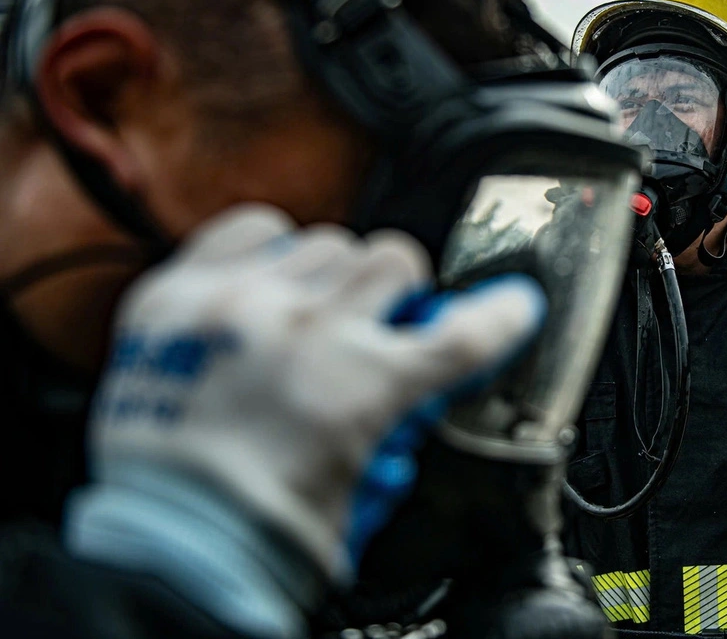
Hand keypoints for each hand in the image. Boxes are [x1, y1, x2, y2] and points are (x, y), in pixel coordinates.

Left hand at [67, 204, 543, 635]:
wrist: (162, 543)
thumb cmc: (260, 531)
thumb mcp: (367, 482)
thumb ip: (402, 417)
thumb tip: (420, 379)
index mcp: (358, 387)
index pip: (464, 332)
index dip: (504, 313)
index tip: (516, 304)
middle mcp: (303, 329)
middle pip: (394, 260)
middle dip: (400, 292)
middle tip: (380, 325)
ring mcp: (238, 302)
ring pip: (328, 240)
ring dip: (336, 276)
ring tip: (312, 315)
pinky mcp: (179, 292)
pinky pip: (251, 229)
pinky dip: (271, 250)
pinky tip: (267, 286)